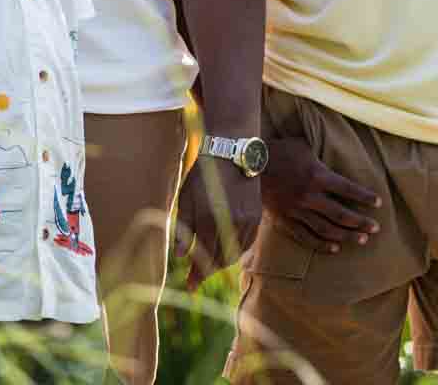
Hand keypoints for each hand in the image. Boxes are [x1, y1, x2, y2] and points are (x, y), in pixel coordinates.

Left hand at [173, 159, 261, 289]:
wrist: (231, 152)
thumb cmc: (203, 173)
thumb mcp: (185, 198)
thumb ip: (183, 228)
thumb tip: (180, 255)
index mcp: (208, 218)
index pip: (203, 256)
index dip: (196, 274)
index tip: (190, 286)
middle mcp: (230, 223)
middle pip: (220, 259)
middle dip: (208, 271)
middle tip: (197, 277)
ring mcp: (246, 221)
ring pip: (235, 253)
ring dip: (221, 262)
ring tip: (209, 263)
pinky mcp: (256, 217)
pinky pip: (246, 243)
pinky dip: (235, 251)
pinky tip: (226, 250)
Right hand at [258, 137, 380, 251]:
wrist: (249, 164)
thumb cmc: (278, 150)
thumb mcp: (302, 145)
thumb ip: (320, 155)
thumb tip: (334, 153)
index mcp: (317, 175)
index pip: (348, 189)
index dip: (365, 197)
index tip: (378, 203)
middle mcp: (309, 196)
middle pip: (342, 214)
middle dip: (361, 222)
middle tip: (375, 228)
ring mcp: (296, 210)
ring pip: (327, 229)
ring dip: (346, 236)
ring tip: (362, 240)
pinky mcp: (284, 220)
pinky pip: (305, 237)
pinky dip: (321, 244)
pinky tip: (335, 248)